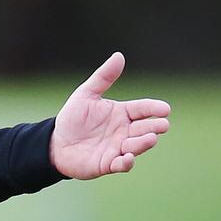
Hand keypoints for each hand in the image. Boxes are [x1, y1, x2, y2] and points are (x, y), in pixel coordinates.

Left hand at [49, 52, 170, 179]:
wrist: (55, 143)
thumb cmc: (73, 119)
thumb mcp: (86, 95)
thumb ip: (103, 77)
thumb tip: (119, 55)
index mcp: (123, 113)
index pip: (143, 109)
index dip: (154, 108)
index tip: (165, 109)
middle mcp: (125, 131)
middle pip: (145, 128)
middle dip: (155, 127)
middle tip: (163, 125)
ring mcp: (118, 148)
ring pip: (136, 146)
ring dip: (144, 143)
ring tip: (150, 138)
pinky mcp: (108, 164)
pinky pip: (121, 165)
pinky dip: (126, 163)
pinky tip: (127, 158)